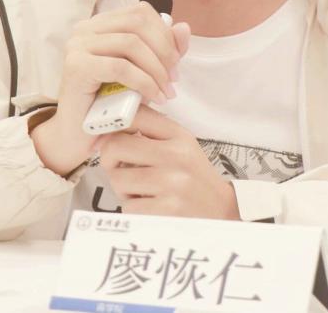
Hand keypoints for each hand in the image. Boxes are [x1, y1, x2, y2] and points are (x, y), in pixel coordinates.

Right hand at [31, 3, 189, 175]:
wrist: (79, 135)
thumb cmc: (110, 102)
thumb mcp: (143, 72)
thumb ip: (163, 50)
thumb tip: (184, 27)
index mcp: (100, 24)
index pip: (141, 12)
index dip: (164, 34)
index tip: (176, 62)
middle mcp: (85, 29)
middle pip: (138, 23)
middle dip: (164, 51)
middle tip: (174, 79)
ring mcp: (77, 45)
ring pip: (131, 43)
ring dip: (156, 70)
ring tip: (166, 92)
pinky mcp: (76, 66)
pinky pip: (120, 67)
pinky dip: (144, 82)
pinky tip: (154, 97)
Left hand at [99, 106, 240, 220]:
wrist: (222, 211)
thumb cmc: (193, 179)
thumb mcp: (180, 146)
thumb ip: (149, 134)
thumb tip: (105, 132)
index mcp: (178, 135)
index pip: (133, 116)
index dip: (112, 126)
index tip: (108, 138)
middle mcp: (176, 155)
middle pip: (116, 146)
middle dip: (110, 161)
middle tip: (121, 169)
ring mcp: (172, 183)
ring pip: (117, 179)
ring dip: (123, 189)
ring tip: (143, 191)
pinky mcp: (167, 210)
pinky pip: (128, 206)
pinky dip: (134, 209)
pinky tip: (151, 207)